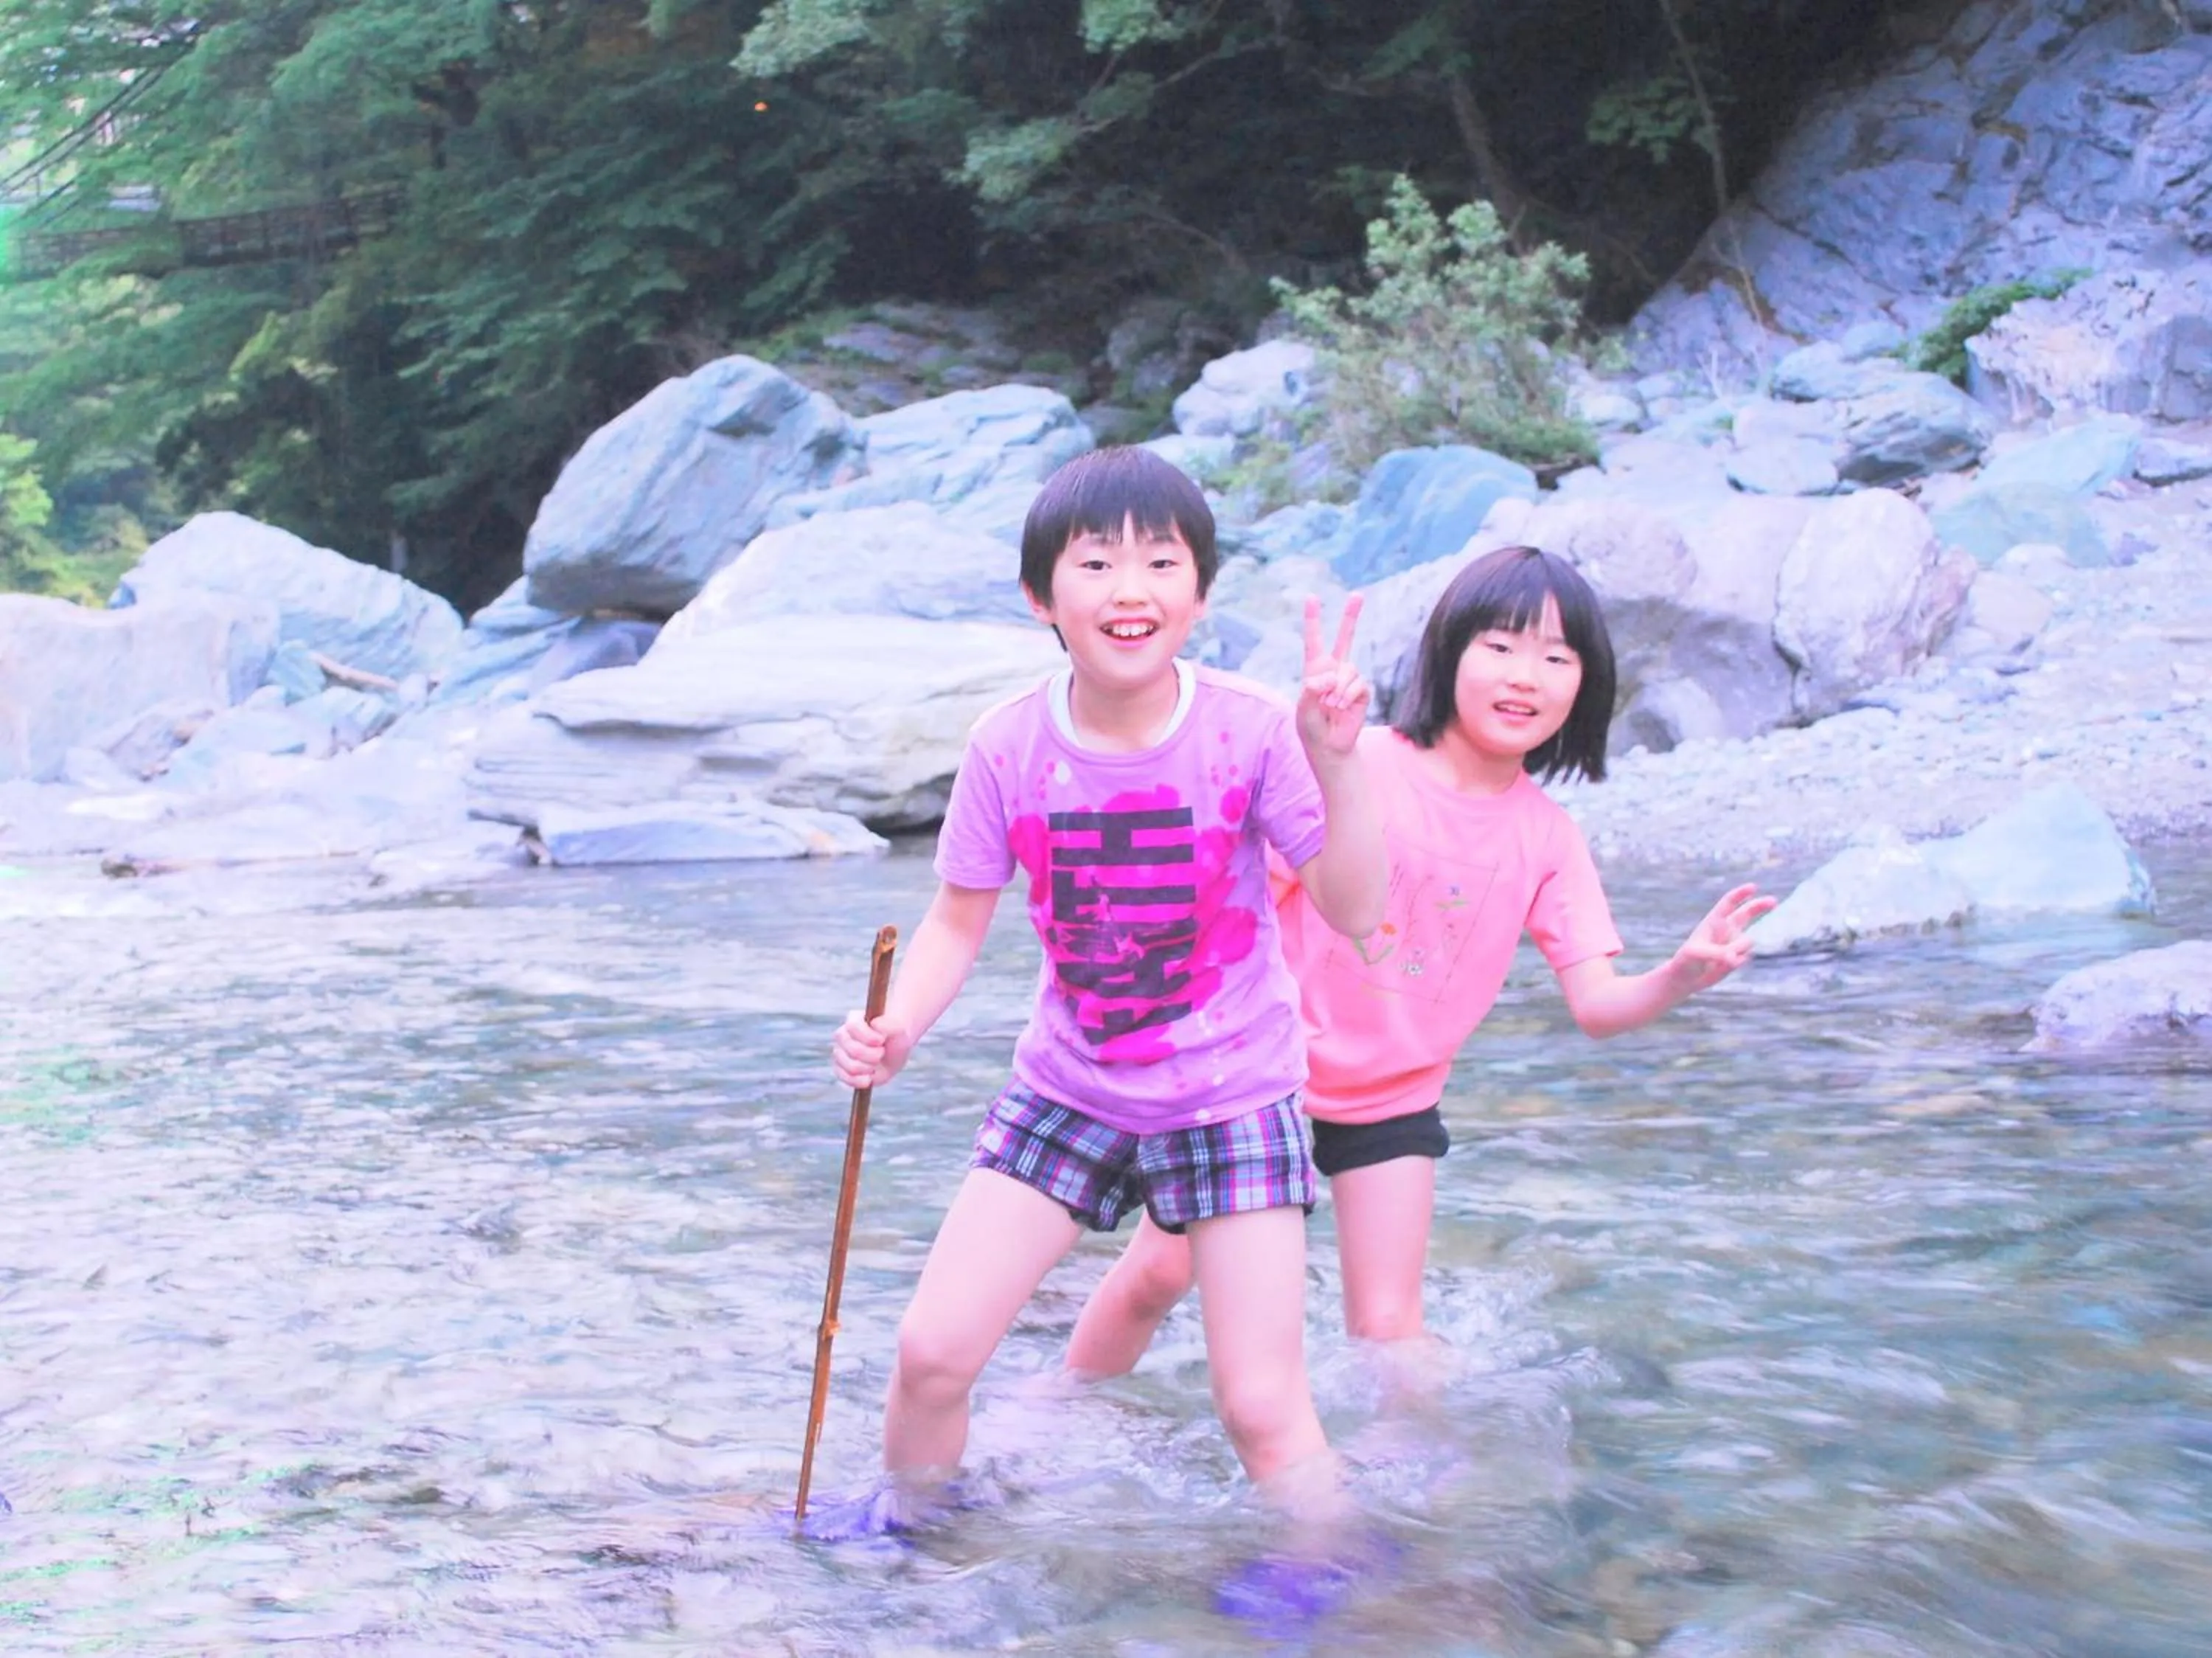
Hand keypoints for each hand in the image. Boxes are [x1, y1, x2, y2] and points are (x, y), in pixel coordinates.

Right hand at [831, 1008, 912, 1090]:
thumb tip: (875, 1024)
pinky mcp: (841, 1069)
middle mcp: (843, 1035)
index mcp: (854, 1020)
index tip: (882, 1040)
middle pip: (853, 1050)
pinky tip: (869, 1078)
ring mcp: (840, 1052)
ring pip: (848, 1065)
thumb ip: (890, 1025)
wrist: (893, 1052)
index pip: (852, 1027)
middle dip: (872, 1056)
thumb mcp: (899, 1030)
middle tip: (881, 1053)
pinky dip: (858, 1080)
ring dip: (867, 1068)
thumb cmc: (895, 1038)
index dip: (869, 1037)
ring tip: (876, 1065)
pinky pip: (843, 1078)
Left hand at [1296, 594, 1369, 761]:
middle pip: (1345, 637)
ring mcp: (1349, 679)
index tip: (1312, 596)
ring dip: (1337, 689)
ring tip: (1331, 706)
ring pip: (1349, 669)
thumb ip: (1311, 690)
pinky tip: (1341, 708)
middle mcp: (1334, 669)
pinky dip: (1347, 696)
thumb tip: (1328, 677)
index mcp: (1315, 668)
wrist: (1329, 745)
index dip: (1313, 619)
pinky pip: (1358, 684)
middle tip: (1357, 594)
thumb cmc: (1310, 726)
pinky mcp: (1362, 691)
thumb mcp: (1303, 707)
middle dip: (1351, 616)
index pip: (1313, 639)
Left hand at [1665, 883, 1778, 993]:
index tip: (1753, 887)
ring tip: (1723, 958)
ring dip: (1739, 949)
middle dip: (1761, 905)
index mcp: (1713, 921)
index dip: (1740, 894)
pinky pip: (1745, 957)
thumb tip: (1736, 957)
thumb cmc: (1686, 961)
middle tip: (1774, 901)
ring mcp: (1733, 942)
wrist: (1686, 978)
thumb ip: (1718, 953)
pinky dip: (1737, 962)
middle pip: (1747, 912)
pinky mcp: (1738, 957)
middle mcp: (1726, 929)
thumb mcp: (1697, 954)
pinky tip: (1723, 967)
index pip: (1728, 903)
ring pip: (1748, 941)